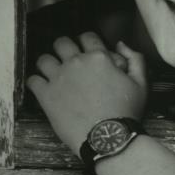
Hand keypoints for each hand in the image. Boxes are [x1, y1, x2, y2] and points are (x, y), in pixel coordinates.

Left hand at [26, 32, 147, 155]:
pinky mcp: (47, 96)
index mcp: (99, 58)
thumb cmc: (126, 112)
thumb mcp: (141, 83)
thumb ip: (135, 59)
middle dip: (64, 48)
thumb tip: (120, 44)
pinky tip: (42, 87)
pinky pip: (33, 80)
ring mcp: (59, 78)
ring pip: (43, 59)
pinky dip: (36, 82)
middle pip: (61, 43)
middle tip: (67, 59)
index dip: (86, 41)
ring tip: (52, 72)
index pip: (87, 36)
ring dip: (48, 64)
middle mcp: (76, 63)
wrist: (108, 138)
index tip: (85, 50)